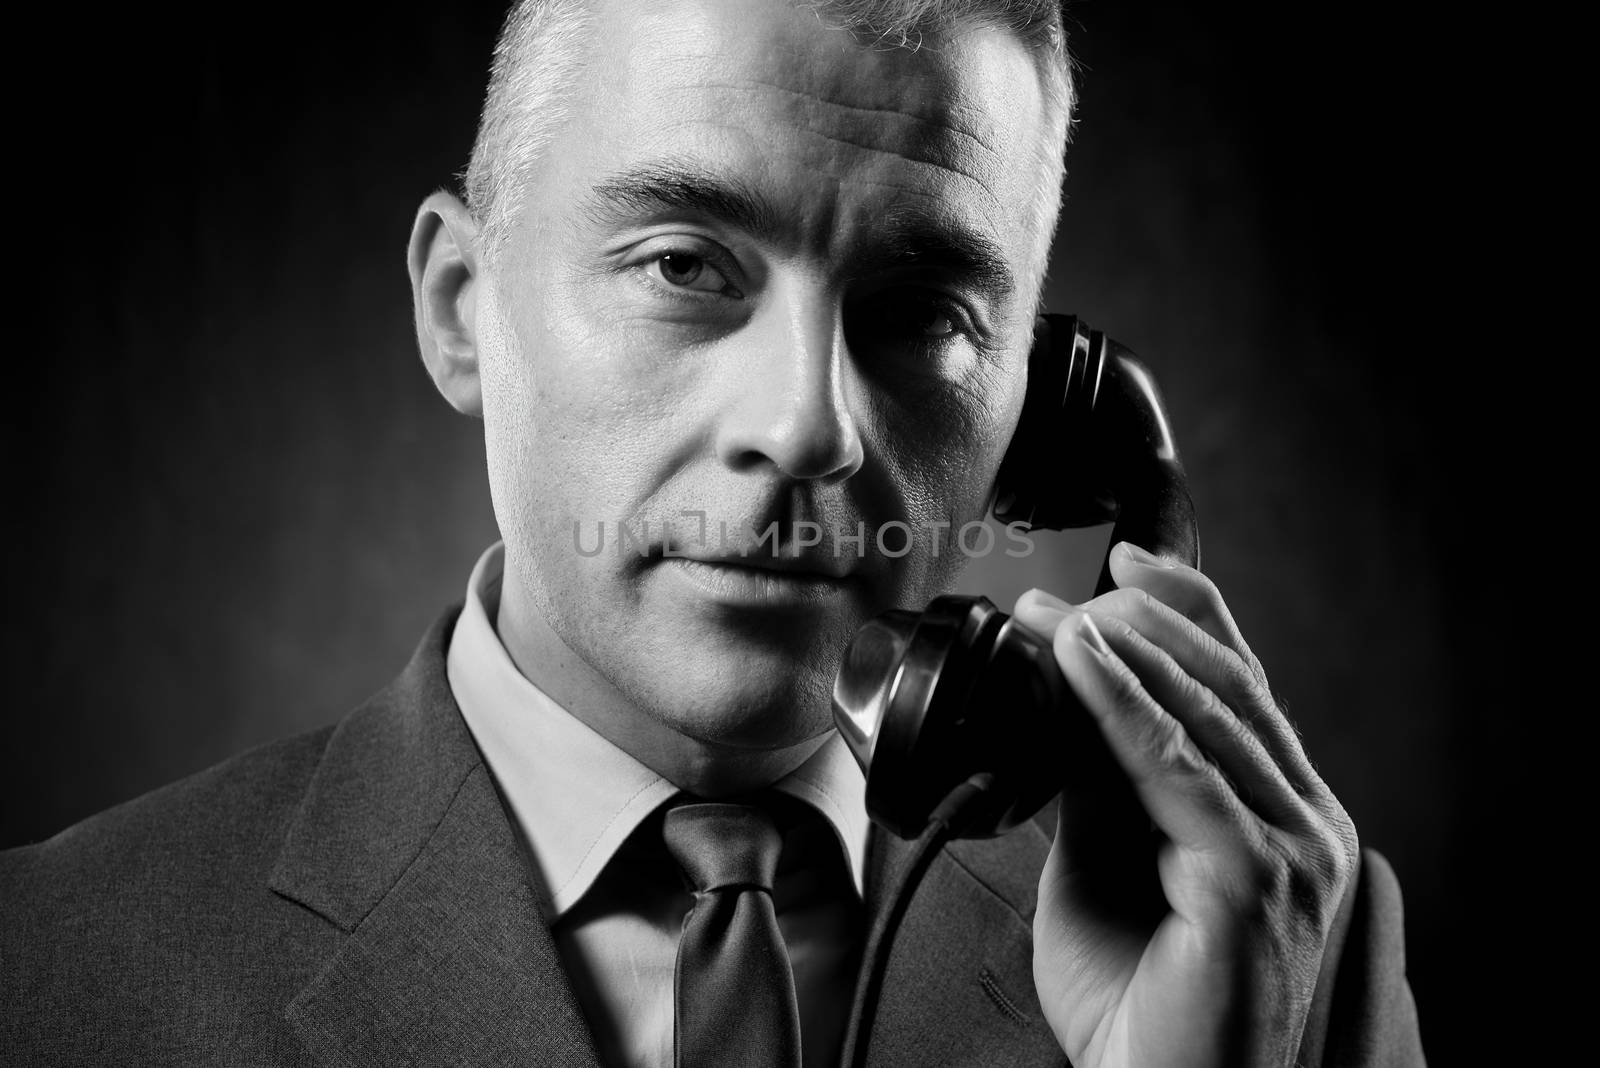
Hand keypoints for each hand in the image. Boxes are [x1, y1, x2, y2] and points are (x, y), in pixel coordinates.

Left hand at [1020, 541, 1359, 1067]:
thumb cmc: (1139, 1000)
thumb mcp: (1107, 860)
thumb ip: (1100, 778)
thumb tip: (1064, 692)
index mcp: (1282, 809)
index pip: (1239, 682)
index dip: (1185, 609)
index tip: (1123, 562)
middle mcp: (1305, 821)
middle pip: (1225, 682)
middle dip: (1138, 620)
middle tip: (1061, 592)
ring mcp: (1293, 850)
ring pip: (1205, 713)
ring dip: (1120, 649)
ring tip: (1055, 615)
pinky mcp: (1256, 880)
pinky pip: (1177, 769)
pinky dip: (1120, 705)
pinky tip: (1077, 661)